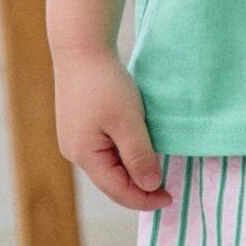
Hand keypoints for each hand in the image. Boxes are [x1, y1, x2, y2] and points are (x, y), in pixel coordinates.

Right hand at [51, 45, 172, 212]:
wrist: (81, 46)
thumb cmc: (104, 82)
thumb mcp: (128, 121)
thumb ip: (139, 156)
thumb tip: (150, 187)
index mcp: (85, 156)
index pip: (118, 191)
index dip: (145, 199)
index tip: (171, 198)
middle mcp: (74, 151)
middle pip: (111, 181)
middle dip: (138, 187)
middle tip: (167, 187)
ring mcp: (73, 138)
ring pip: (107, 165)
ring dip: (131, 169)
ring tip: (155, 166)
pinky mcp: (77, 124)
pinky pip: (103, 149)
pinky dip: (122, 153)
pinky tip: (137, 145)